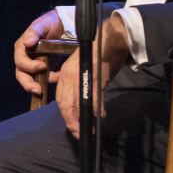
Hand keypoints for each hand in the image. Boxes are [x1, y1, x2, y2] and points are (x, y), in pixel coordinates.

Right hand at [13, 8, 63, 97]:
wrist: (63, 24)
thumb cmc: (50, 23)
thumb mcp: (42, 24)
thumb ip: (34, 32)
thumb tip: (27, 43)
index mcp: (22, 48)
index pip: (20, 62)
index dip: (29, 66)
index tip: (42, 66)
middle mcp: (26, 58)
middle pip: (22, 75)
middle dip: (28, 84)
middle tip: (38, 90)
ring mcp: (35, 64)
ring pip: (31, 80)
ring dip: (38, 86)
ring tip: (46, 90)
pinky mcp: (46, 69)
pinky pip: (46, 79)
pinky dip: (53, 79)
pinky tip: (61, 76)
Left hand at [53, 13, 131, 138]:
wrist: (111, 39)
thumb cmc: (99, 55)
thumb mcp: (84, 69)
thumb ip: (79, 85)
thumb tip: (82, 103)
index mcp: (66, 73)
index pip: (61, 97)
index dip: (66, 114)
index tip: (72, 126)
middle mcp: (69, 74)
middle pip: (65, 102)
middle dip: (70, 120)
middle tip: (77, 133)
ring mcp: (81, 74)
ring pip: (76, 100)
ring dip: (80, 117)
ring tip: (85, 130)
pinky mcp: (94, 74)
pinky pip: (93, 95)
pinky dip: (96, 108)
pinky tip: (100, 116)